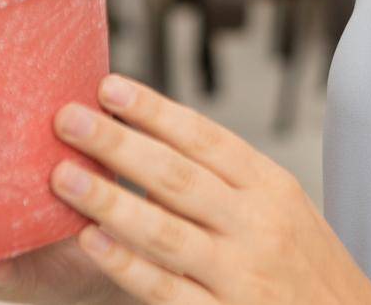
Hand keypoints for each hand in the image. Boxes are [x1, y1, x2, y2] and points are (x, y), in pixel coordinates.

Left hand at [47, 74, 370, 304]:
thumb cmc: (307, 268)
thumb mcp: (285, 209)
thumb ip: (228, 180)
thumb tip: (152, 143)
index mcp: (272, 186)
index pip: (205, 138)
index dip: (154, 111)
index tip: (107, 86)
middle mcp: (258, 225)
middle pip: (177, 176)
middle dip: (118, 144)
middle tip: (66, 118)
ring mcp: (242, 276)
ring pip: (165, 231)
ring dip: (110, 201)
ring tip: (62, 176)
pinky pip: (167, 291)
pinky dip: (128, 265)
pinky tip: (92, 243)